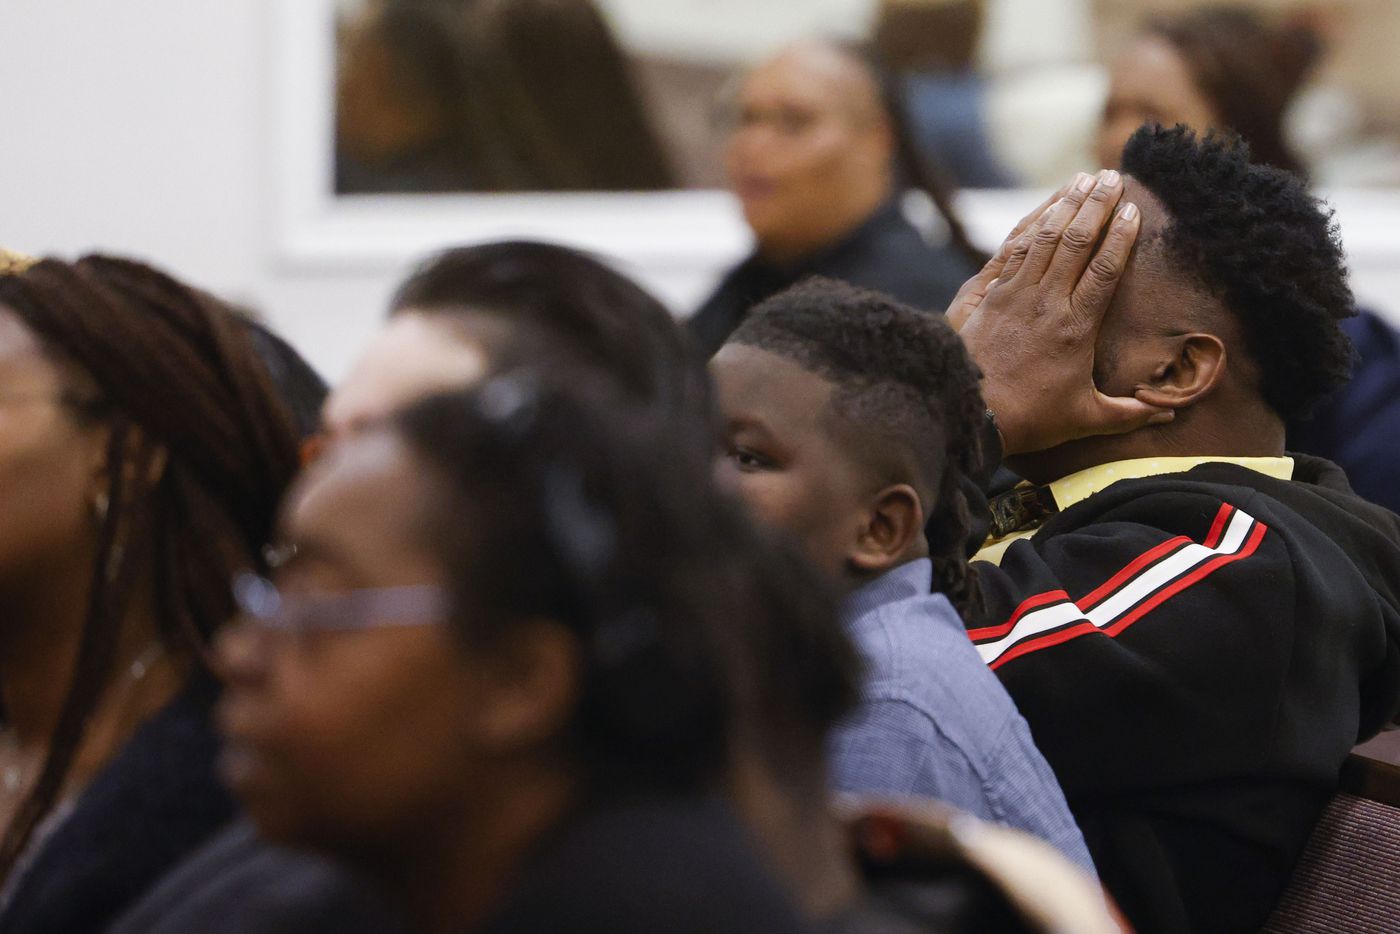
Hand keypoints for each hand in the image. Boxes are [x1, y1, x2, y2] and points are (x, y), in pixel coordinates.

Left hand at [957, 170, 1173, 456]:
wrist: (971, 414)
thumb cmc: (1032, 419)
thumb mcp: (1086, 418)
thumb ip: (1129, 413)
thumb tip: (1168, 417)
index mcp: (1076, 327)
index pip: (1104, 270)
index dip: (1121, 237)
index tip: (1135, 210)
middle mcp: (1047, 303)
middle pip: (1076, 243)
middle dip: (1096, 206)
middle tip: (1113, 176)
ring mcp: (1017, 295)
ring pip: (1045, 239)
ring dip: (1065, 206)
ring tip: (1083, 179)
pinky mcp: (993, 295)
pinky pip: (1015, 250)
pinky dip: (1033, 224)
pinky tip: (1046, 208)